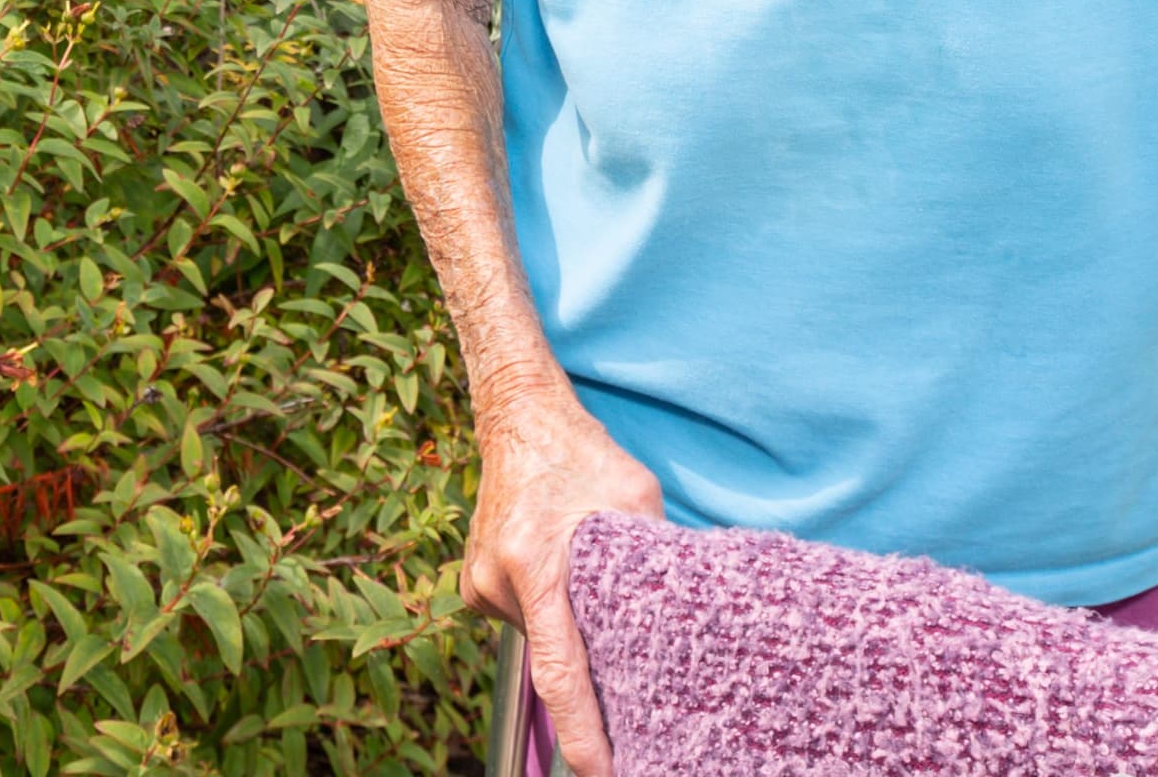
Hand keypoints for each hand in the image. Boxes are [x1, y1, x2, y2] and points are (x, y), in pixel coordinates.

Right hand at [461, 393, 662, 776]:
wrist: (518, 416)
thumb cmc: (583, 454)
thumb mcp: (636, 499)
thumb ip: (650, 561)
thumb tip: (681, 617)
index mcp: (536, 563)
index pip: (560, 671)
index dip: (582, 731)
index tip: (601, 770)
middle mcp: (498, 580)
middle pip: (554, 659)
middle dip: (589, 687)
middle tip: (633, 705)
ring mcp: (480, 585)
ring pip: (541, 639)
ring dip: (571, 634)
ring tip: (592, 591)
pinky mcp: (475, 584)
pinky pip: (524, 620)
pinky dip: (551, 615)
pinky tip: (563, 579)